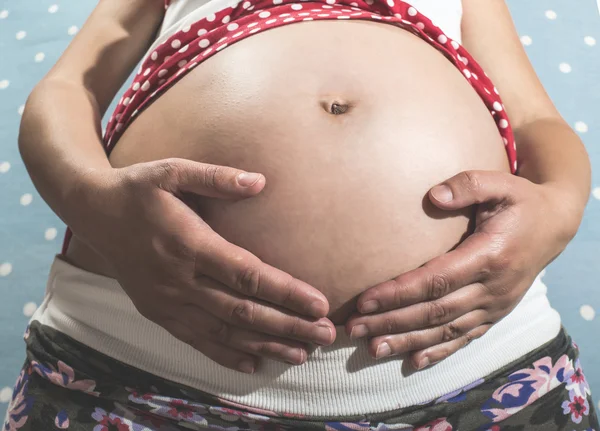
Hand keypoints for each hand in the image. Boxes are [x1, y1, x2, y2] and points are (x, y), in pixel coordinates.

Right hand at [66, 158, 334, 373]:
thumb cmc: (138, 189)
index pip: (246, 275)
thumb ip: (215, 177)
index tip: (319, 304)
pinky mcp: (157, 312)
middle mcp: (179, 279)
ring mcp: (166, 301)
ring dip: (264, 345)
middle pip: (242, 310)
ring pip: (223, 331)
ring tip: (301, 355)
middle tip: (325, 335)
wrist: (92, 213)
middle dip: (287, 326)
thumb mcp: (171, 171)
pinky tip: (254, 363)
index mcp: (188, 244)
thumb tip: (260, 181)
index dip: (285, 292)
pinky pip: (195, 340)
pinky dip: (226, 354)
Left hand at [346, 170, 578, 369]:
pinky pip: (465, 338)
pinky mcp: (495, 314)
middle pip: (434, 311)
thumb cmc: (520, 202)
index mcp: (489, 256)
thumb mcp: (501, 184)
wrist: (554, 226)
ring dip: (407, 341)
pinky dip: (439, 352)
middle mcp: (492, 288)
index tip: (364, 300)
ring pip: (446, 330)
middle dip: (391, 321)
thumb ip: (468, 185)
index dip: (398, 293)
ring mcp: (495, 306)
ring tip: (373, 348)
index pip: (436, 280)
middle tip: (353, 328)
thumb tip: (433, 196)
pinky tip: (413, 361)